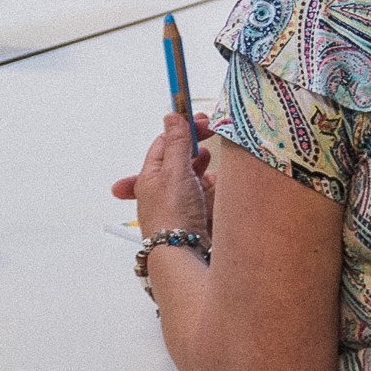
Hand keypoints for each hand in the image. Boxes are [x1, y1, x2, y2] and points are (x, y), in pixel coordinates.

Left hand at [109, 108, 212, 245]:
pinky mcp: (198, 218)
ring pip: (197, 178)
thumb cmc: (172, 214)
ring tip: (212, 165)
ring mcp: (181, 205)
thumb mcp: (174, 171)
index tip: (203, 120)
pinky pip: (208, 197)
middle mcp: (163, 190)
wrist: (183, 255)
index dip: (184, 130)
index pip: (166, 144)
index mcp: (150, 176)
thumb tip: (171, 116)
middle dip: (195, 148)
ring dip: (205, 170)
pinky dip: (215, 190)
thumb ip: (177, 143)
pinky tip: (220, 187)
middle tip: (213, 132)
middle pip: (181, 160)